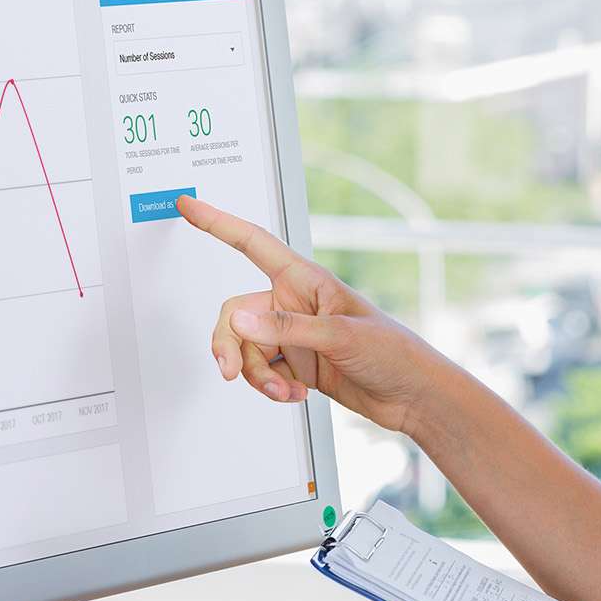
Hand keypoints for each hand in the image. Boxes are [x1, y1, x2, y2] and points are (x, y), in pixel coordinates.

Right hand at [175, 195, 453, 433]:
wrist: (410, 396)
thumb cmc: (392, 352)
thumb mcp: (340, 336)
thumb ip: (286, 329)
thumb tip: (241, 321)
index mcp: (306, 280)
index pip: (253, 244)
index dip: (218, 222)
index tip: (189, 204)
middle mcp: (293, 304)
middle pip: (236, 315)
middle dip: (232, 346)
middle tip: (230, 371)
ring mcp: (293, 336)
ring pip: (246, 349)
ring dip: (257, 375)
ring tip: (284, 391)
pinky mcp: (295, 364)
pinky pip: (261, 372)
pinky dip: (271, 387)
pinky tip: (296, 395)